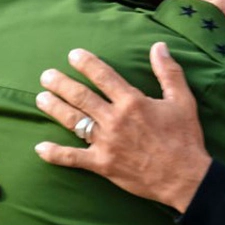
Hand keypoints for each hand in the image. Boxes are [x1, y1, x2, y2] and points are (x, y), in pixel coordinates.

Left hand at [34, 43, 211, 213]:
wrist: (185, 177)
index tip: (72, 55)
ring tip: (40, 98)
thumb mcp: (182, 100)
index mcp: (132, 102)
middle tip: (46, 75)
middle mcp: (115, 119)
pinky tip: (40, 147)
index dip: (86, 64)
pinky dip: (55, 154)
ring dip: (55, 108)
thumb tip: (158, 46)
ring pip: (73, 121)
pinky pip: (74, 158)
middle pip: (81, 97)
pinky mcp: (103, 165)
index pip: (103, 77)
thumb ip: (168, 72)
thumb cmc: (184, 138)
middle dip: (61, 84)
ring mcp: (106, 143)